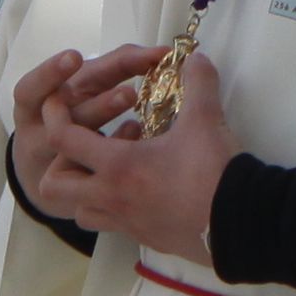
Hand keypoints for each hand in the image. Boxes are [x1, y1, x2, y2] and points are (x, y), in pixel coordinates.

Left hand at [21, 48, 233, 265]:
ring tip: (110, 169)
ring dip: (84, 189)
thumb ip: (198, 82)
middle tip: (85, 146)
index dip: (55, 116)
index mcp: (118, 164)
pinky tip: (137, 188)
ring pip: (80, 210)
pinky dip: (111, 206)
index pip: (63, 139)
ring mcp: (125, 222)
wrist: (240, 224)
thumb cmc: (213, 171)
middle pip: (54, 185)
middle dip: (60, 163)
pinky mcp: (143, 238)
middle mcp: (111, 197)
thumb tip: (197, 58)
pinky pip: (110, 225)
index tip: (56, 102)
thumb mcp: (205, 119)